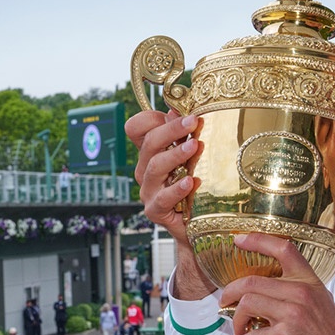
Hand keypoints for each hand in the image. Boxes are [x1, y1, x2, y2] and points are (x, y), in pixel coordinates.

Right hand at [127, 109, 199, 244]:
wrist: (198, 224)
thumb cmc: (195, 187)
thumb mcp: (191, 158)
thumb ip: (183, 135)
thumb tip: (181, 110)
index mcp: (151, 152)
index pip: (136, 127)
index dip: (150, 117)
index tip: (178, 112)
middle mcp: (146, 169)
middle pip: (149, 143)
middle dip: (172, 130)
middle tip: (194, 122)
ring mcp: (149, 190)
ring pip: (155, 167)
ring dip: (175, 155)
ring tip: (195, 147)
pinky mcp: (155, 210)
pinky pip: (163, 198)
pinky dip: (177, 189)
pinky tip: (191, 182)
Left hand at [220, 232, 334, 334]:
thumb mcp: (326, 307)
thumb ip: (305, 295)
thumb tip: (281, 291)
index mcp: (311, 283)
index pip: (284, 249)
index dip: (258, 240)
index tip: (239, 239)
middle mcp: (301, 293)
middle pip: (252, 281)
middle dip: (230, 291)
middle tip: (224, 301)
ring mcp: (291, 314)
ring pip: (247, 303)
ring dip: (235, 317)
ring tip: (237, 328)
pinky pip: (250, 334)